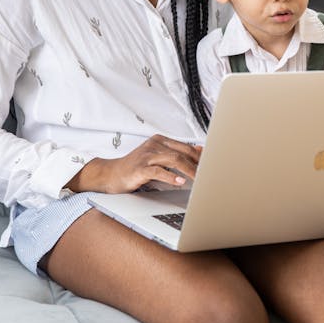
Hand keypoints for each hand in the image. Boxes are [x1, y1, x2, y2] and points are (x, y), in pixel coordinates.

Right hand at [65, 134, 202, 193]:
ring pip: (174, 159)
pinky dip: (171, 176)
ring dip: (189, 169)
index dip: (200, 156)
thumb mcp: (157, 158)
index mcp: (159, 141)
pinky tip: (180, 181)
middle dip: (198, 163)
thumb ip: (176, 153)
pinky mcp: (140, 168)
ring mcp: (146, 155)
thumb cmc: (135, 168)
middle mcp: (154, 145)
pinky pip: (158, 171)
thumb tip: (198, 150)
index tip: (212, 165)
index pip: (185, 146)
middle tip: (209, 173)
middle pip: (182, 152)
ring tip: (200, 178)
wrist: (110, 175)